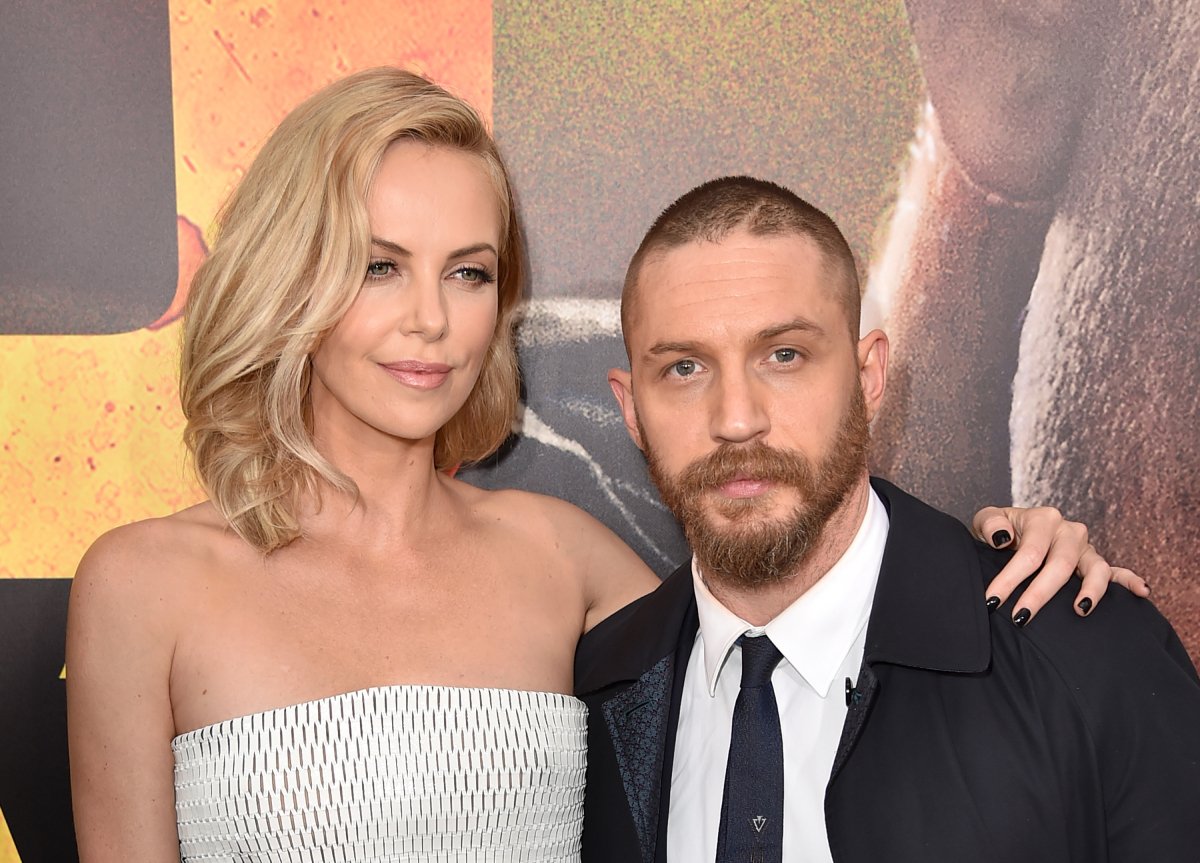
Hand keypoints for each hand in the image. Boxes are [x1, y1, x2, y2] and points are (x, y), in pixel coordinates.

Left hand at [971, 505, 1149, 624]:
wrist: (1009, 533)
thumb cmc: (997, 531)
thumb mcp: (986, 519)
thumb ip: (990, 524)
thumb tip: (1003, 539)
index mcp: (1043, 519)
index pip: (1030, 553)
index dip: (1010, 578)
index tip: (993, 601)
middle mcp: (1068, 531)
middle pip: (1060, 564)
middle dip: (1040, 593)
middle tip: (1021, 617)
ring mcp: (1085, 548)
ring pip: (1095, 568)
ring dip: (1090, 590)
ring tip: (1079, 610)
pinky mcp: (1094, 562)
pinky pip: (1116, 572)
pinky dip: (1131, 580)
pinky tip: (1142, 592)